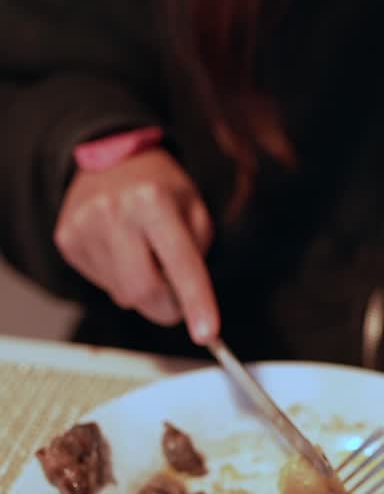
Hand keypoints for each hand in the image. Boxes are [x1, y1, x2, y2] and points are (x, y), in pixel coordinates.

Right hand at [54, 149, 219, 342]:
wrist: (111, 159)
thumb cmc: (160, 188)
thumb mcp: (194, 208)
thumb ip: (196, 255)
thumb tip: (186, 305)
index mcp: (152, 200)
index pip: (180, 263)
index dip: (196, 302)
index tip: (207, 334)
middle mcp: (113, 212)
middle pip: (144, 291)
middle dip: (167, 307)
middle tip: (177, 298)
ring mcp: (84, 227)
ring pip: (123, 294)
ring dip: (142, 290)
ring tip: (144, 255)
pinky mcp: (67, 240)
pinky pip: (102, 284)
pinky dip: (119, 279)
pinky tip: (121, 251)